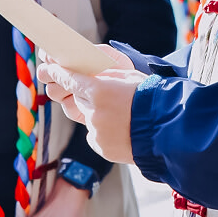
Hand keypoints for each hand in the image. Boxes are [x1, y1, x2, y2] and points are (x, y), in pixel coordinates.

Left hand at [37, 44, 143, 163]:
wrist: (168, 129)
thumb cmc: (151, 97)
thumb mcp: (128, 77)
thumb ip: (104, 76)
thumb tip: (88, 74)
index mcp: (99, 91)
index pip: (69, 80)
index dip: (58, 73)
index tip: (49, 69)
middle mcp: (94, 112)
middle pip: (79, 99)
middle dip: (88, 96)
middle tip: (108, 97)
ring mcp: (97, 132)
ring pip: (88, 118)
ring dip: (99, 115)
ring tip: (123, 116)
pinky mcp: (100, 147)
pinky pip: (95, 135)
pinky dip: (104, 131)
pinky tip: (123, 129)